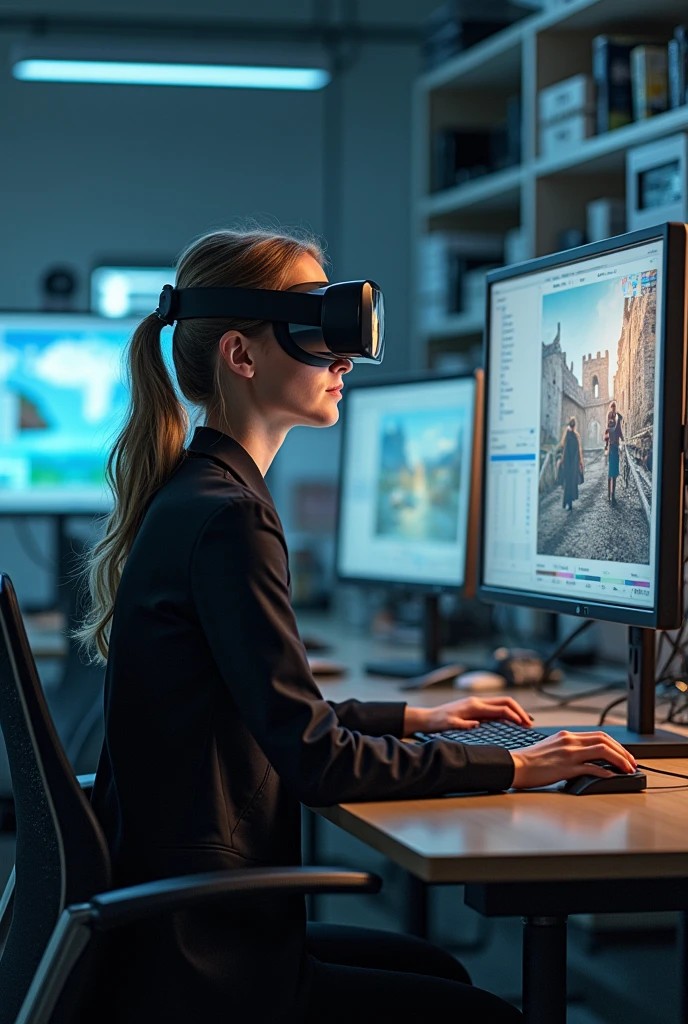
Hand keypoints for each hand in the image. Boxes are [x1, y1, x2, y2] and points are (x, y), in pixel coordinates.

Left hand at [405, 696, 532, 735]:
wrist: (428, 718)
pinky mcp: (476, 708)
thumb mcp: (449, 725)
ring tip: (526, 722)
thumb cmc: (438, 722)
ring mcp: (477, 704)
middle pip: (506, 702)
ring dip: (515, 711)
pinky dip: (507, 713)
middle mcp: (477, 702)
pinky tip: (512, 721)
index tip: (524, 725)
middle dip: (520, 711)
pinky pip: (496, 708)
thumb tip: (477, 724)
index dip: (514, 716)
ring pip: (502, 704)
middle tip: (530, 723)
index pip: (501, 708)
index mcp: (474, 706)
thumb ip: (463, 725)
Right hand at [511, 730, 636, 788]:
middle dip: (623, 752)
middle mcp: (570, 741)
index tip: (624, 755)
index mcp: (567, 735)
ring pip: (602, 751)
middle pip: (605, 740)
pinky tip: (611, 776)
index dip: (616, 745)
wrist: (515, 765)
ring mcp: (569, 754)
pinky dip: (604, 772)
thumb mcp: (552, 747)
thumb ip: (570, 748)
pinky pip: (591, 768)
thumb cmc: (531, 760)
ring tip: (627, 769)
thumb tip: (588, 758)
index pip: (599, 735)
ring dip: (619, 760)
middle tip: (632, 763)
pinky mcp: (566, 768)